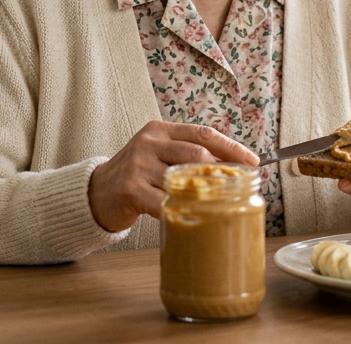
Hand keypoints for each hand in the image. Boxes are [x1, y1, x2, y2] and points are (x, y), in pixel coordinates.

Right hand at [88, 121, 257, 232]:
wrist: (97, 192)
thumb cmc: (136, 175)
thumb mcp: (158, 154)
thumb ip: (186, 155)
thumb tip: (230, 166)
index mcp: (160, 130)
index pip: (203, 133)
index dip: (232, 148)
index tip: (253, 162)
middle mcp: (149, 143)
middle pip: (197, 154)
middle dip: (223, 172)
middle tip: (240, 188)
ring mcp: (139, 166)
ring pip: (184, 179)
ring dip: (206, 195)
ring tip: (221, 205)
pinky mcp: (131, 190)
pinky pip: (166, 203)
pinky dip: (183, 212)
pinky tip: (194, 219)